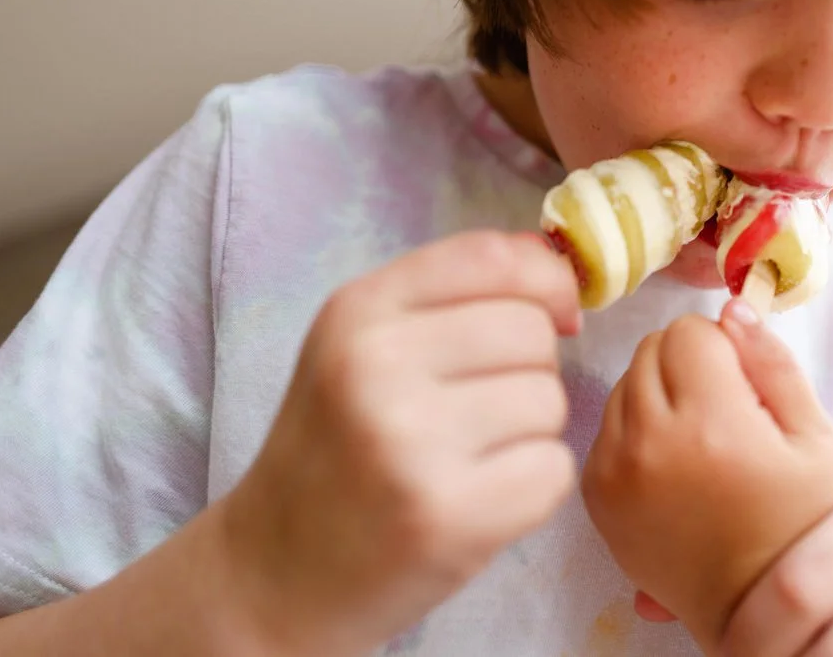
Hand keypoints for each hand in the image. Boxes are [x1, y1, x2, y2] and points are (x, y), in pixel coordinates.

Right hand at [212, 230, 581, 656]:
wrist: (274, 574)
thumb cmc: (337, 449)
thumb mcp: (363, 346)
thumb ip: (454, 292)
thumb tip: (558, 267)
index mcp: (356, 313)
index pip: (493, 258)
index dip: (545, 281)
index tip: (551, 313)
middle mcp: (376, 368)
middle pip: (531, 332)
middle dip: (528, 368)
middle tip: (478, 410)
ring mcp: (410, 444)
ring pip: (549, 401)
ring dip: (531, 431)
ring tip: (470, 457)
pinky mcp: (448, 515)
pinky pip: (553, 469)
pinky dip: (533, 487)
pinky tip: (480, 499)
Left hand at [583, 301, 832, 647]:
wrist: (752, 606)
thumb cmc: (797, 519)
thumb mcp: (816, 439)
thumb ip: (775, 363)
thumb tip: (732, 307)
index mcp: (713, 426)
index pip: (690, 330)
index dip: (722, 347)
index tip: (743, 383)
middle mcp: (652, 444)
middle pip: (651, 348)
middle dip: (688, 363)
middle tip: (722, 409)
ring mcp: (614, 470)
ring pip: (625, 380)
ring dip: (658, 391)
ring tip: (697, 437)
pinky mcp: (594, 493)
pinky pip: (606, 423)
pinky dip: (635, 427)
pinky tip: (671, 461)